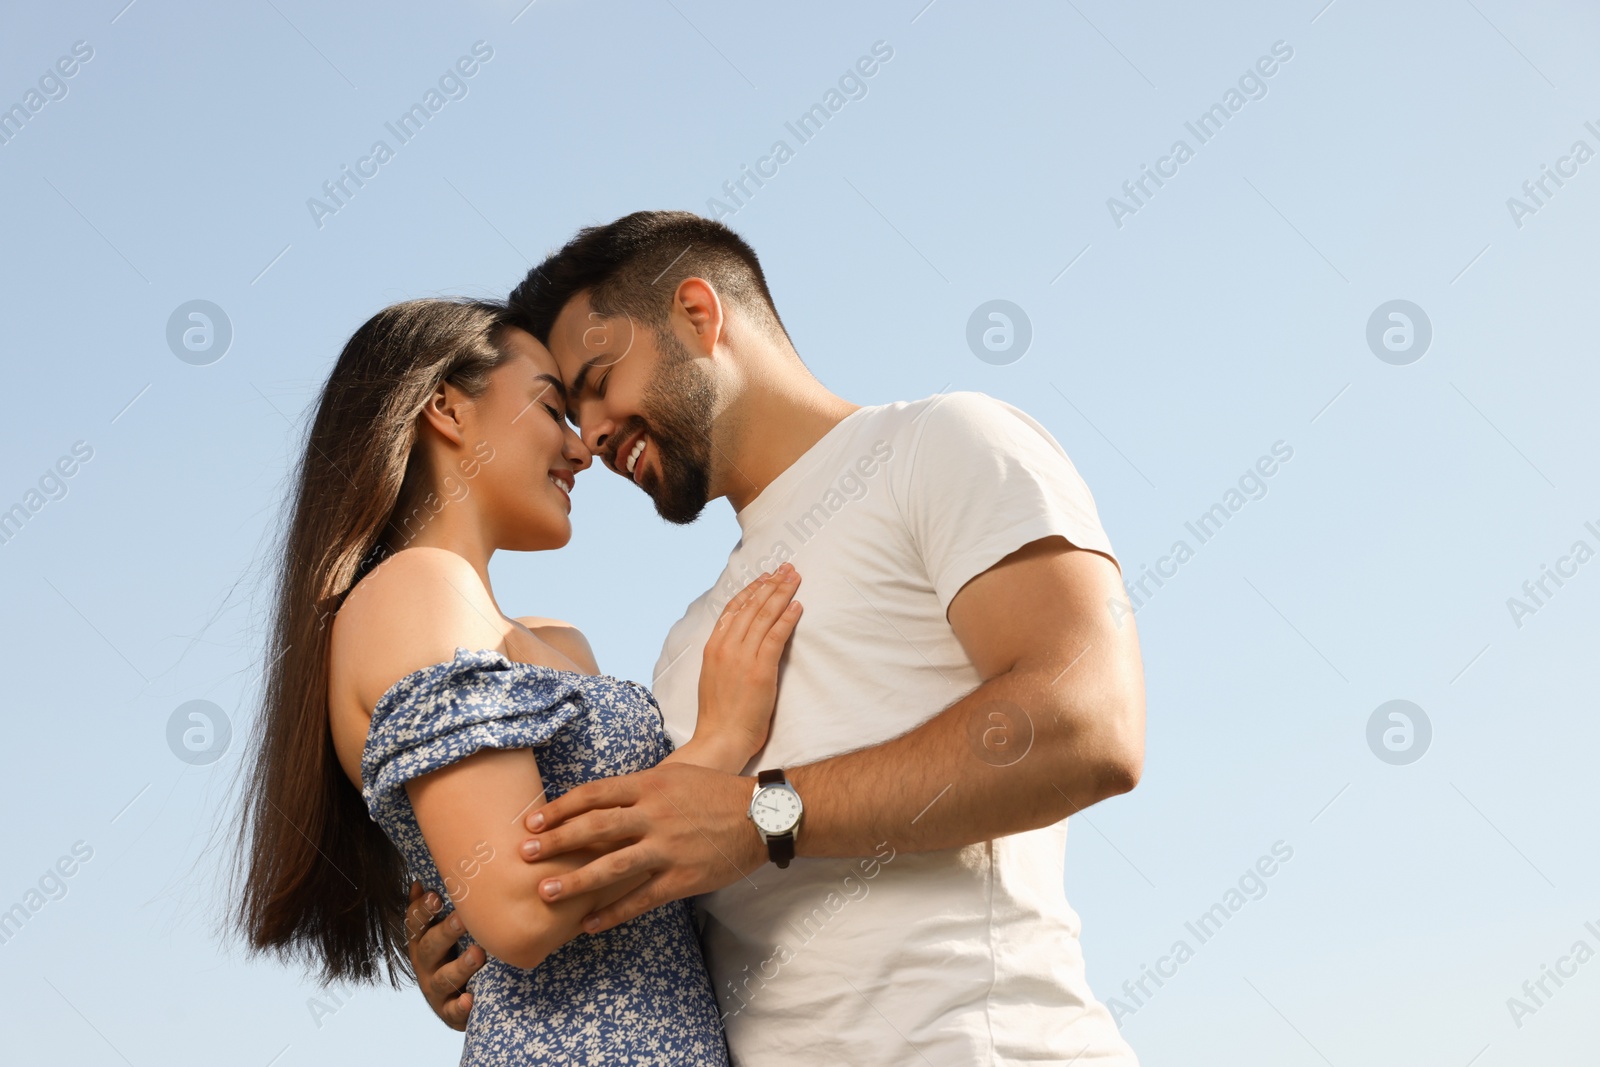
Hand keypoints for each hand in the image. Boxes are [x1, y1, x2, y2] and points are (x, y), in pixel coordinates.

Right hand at [405, 881, 484, 1030]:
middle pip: (430, 948)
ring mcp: (435, 990)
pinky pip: (453, 1011)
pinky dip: (460, 1006)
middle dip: (445, 933)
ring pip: (443, 979)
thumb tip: (417, 882)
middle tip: (462, 918)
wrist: (459, 999)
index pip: (415, 924)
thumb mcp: (440, 931)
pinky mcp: (449, 1012)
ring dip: (459, 966)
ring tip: (478, 954)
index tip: (435, 895)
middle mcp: (425, 965)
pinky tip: (470, 999)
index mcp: (421, 942)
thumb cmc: (451, 954)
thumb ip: (430, 909)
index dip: (422, 911)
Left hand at [518, 761, 762, 932]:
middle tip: (524, 853)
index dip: (560, 808)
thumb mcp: (676, 775)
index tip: (534, 821)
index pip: (594, 794)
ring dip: (574, 881)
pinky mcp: (681, 877)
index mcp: (650, 785)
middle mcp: (654, 815)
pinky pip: (640, 899)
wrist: (762, 816)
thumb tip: (599, 799)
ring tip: (544, 893)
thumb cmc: (716, 792)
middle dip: (556, 841)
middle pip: (595, 827)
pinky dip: (611, 913)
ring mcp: (667, 848)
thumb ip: (639, 787)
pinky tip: (588, 924)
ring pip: (612, 866)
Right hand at [694, 563, 801, 761]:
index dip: (751, 589)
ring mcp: (742, 656)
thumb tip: (741, 642)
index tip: (765, 576)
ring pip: (764, 615)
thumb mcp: (714, 677)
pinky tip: (798, 605)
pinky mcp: (760, 669)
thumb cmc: (720, 715)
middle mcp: (725, 646)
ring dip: (782, 593)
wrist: (720, 738)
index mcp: (713, 646)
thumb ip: (725, 656)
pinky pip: (776, 635)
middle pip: (751, 606)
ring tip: (795, 578)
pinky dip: (788, 618)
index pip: (734, 608)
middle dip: (771, 584)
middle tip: (787, 568)